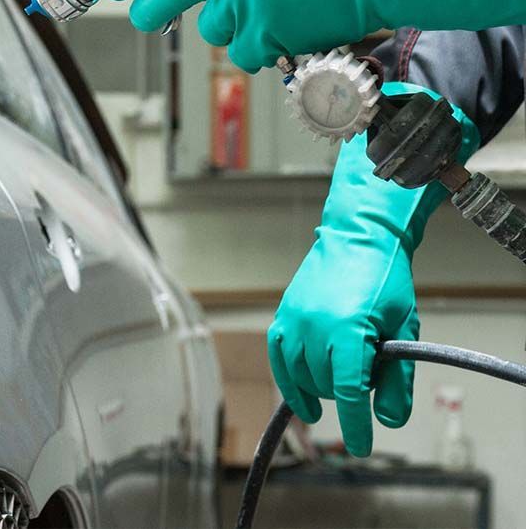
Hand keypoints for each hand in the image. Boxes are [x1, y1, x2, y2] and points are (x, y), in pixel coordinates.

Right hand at [267, 83, 478, 455]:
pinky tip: (304, 399)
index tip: (362, 447)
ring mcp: (293, 319)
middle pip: (326, 386)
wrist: (358, 237)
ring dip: (322, 387)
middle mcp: (313, 326)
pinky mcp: (282, 315)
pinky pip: (279, 358)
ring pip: (301, 377)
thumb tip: (387, 421)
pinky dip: (289, 381)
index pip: (347, 392)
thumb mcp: (403, 329)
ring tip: (345, 373)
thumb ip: (397, 377)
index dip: (355, 425)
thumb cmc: (385, 280)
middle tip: (371, 373)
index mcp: (346, 329)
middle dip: (349, 393)